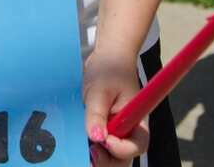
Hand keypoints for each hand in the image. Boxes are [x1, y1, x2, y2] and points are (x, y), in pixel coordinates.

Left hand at [82, 50, 148, 166]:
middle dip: (106, 160)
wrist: (107, 57)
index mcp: (137, 121)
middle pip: (123, 159)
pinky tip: (77, 144)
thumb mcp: (99, 90)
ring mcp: (116, 133)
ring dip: (96, 156)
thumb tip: (96, 138)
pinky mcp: (103, 131)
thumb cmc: (109, 69)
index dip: (119, 149)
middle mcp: (128, 131)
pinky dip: (88, 149)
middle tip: (90, 151)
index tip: (103, 140)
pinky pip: (98, 147)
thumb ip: (97, 114)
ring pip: (110, 157)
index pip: (135, 147)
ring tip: (81, 148)